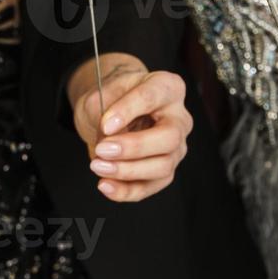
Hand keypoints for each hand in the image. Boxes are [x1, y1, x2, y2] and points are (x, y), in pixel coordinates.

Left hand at [70, 54, 191, 201]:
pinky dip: (126, 191)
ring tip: (98, 166)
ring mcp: (176, 147)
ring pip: (163, 166)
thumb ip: (105, 112)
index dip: (128, 111)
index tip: (105, 124)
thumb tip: (109, 138)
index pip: (152, 97)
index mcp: (167, 87)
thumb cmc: (112, 98)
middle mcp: (179, 118)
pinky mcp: (165, 171)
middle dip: (134, 147)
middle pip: (169, 137)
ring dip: (127, 170)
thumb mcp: (103, 93)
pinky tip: (105, 185)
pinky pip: (150, 187)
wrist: (111, 113)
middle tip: (103, 149)